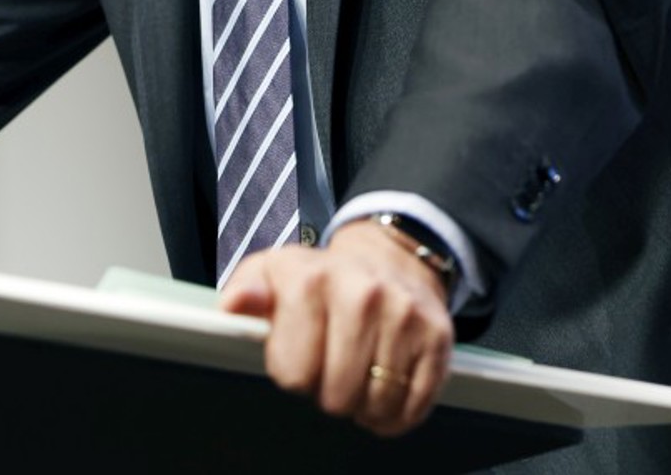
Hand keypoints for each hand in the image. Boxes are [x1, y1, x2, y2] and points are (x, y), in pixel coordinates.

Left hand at [217, 220, 454, 435]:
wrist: (390, 259)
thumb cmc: (323, 278)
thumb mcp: (275, 273)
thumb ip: (248, 290)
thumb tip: (234, 306)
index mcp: (311, 279)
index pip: (293, 372)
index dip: (293, 373)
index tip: (300, 356)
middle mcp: (361, 294)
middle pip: (337, 396)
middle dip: (329, 393)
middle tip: (332, 368)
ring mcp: (403, 316)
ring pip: (376, 405)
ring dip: (364, 404)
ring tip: (358, 375)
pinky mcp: (437, 337)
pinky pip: (413, 406)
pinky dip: (397, 412)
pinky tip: (385, 386)